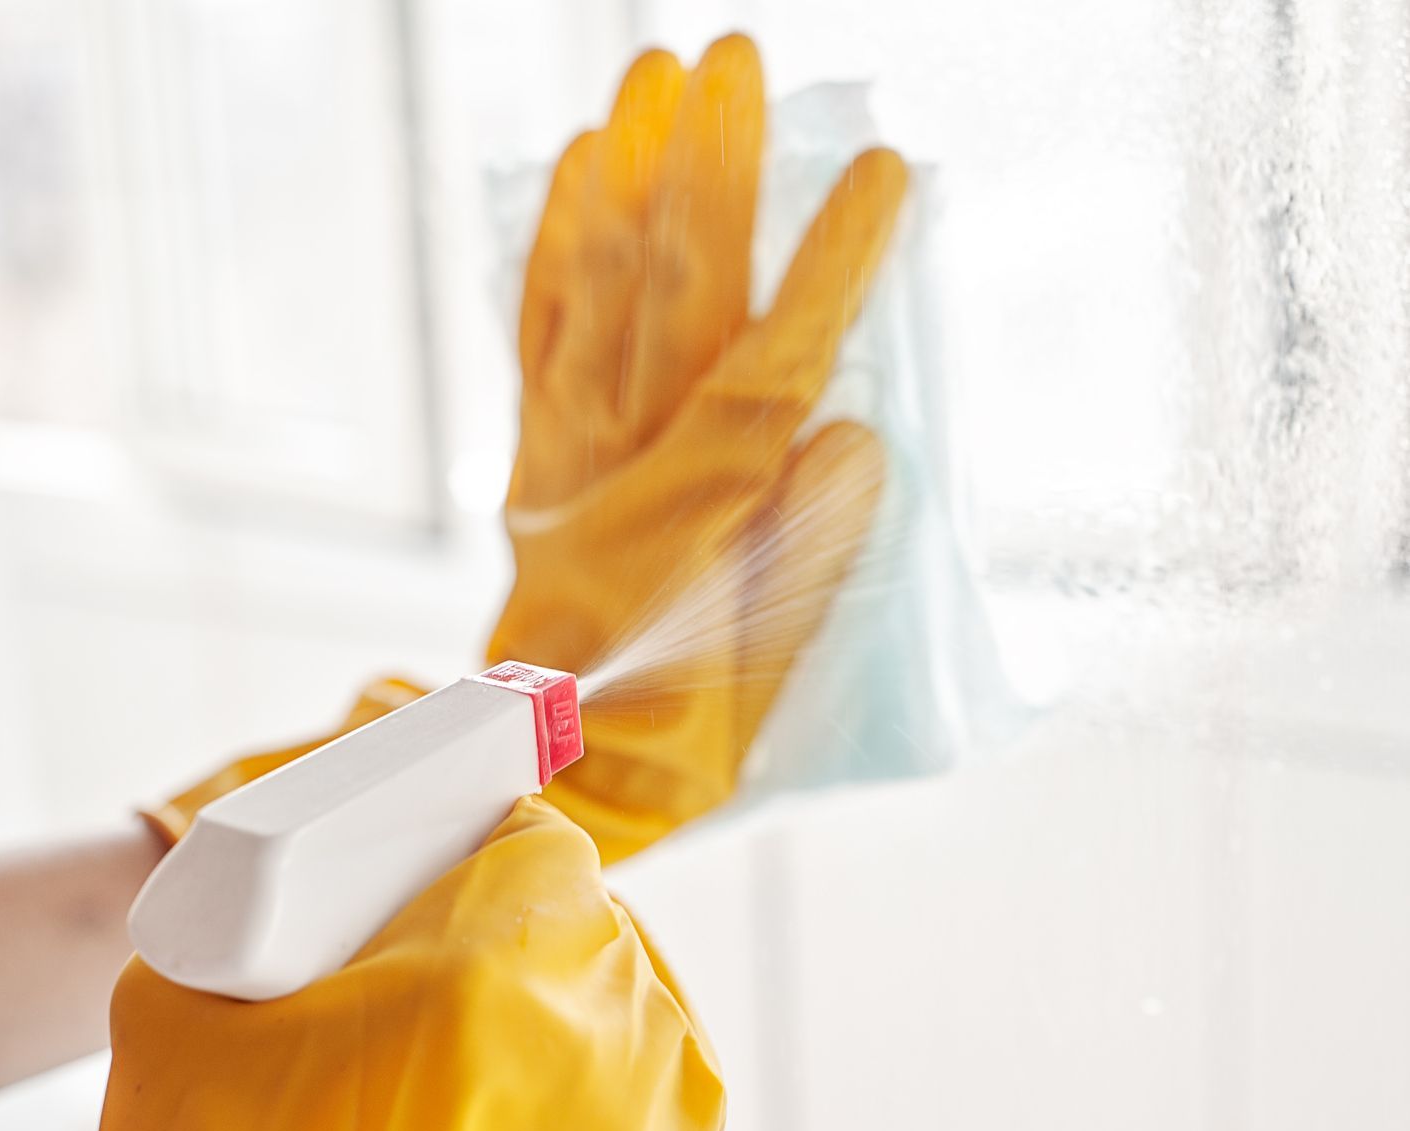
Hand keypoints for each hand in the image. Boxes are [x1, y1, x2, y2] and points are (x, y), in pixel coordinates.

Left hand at [489, 34, 907, 861]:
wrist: (544, 775)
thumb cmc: (671, 741)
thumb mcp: (760, 677)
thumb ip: (811, 556)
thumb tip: (856, 441)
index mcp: (694, 523)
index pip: (772, 370)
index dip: (828, 268)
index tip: (881, 171)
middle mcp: (622, 470)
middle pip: (671, 298)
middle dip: (708, 171)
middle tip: (735, 57)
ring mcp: (567, 454)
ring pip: (597, 294)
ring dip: (629, 175)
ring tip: (653, 72)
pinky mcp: (533, 457)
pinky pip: (539, 332)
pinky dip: (555, 246)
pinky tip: (574, 169)